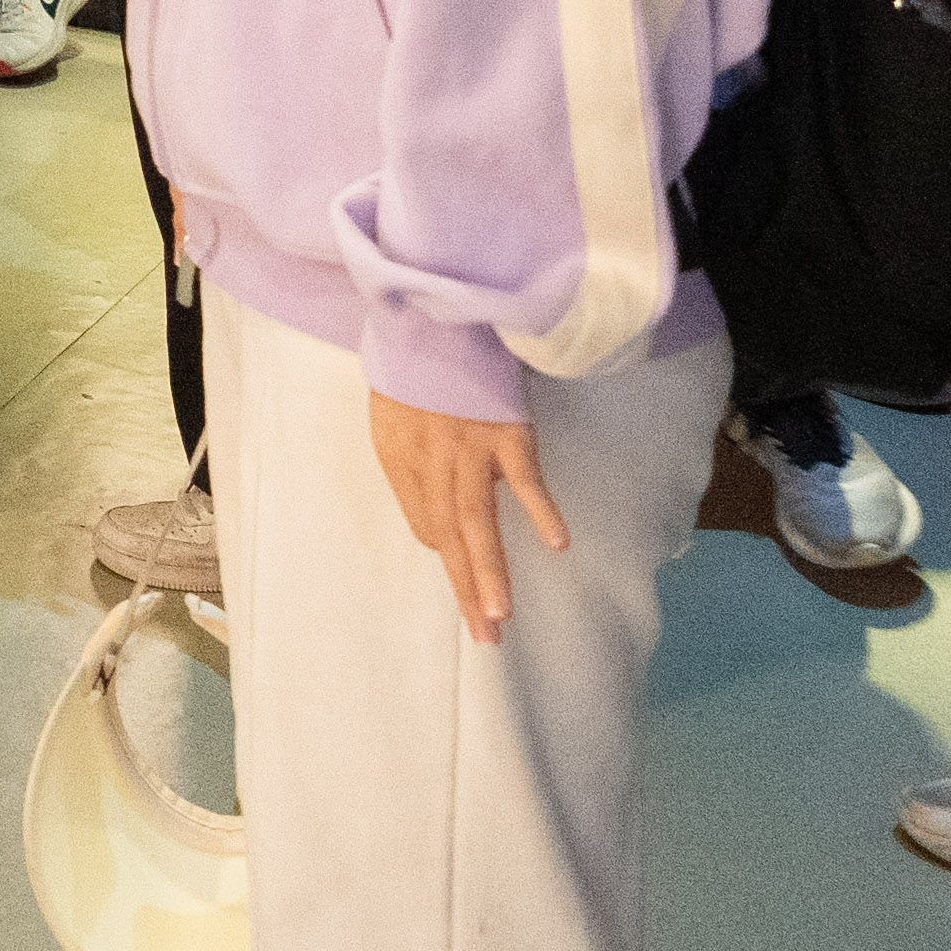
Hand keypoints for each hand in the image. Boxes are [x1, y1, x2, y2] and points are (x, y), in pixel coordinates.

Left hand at [368, 393, 564, 643]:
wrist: (426, 312)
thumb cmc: (412, 368)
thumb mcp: (393, 420)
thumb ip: (412, 475)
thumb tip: (436, 534)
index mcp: (400, 457)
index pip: (426, 526)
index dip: (451, 561)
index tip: (472, 599)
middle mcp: (431, 460)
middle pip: (450, 534)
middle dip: (467, 588)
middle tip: (484, 637)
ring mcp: (468, 446)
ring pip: (477, 519)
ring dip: (489, 569)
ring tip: (500, 614)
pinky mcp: (504, 428)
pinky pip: (522, 474)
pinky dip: (538, 508)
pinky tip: (557, 543)